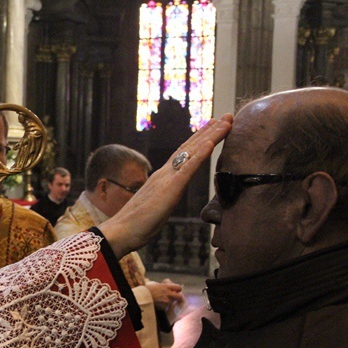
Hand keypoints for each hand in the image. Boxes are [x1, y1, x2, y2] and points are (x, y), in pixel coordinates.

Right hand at [99, 114, 232, 257]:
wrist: (121, 231)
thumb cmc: (137, 224)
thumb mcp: (157, 207)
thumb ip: (164, 198)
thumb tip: (169, 197)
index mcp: (163, 178)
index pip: (185, 154)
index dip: (200, 140)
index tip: (213, 127)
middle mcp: (165, 173)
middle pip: (191, 147)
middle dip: (210, 131)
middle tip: (227, 116)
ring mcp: (167, 178)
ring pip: (192, 152)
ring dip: (210, 136)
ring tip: (225, 122)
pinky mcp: (170, 188)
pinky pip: (187, 168)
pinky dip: (200, 154)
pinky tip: (210, 143)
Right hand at [146, 280, 183, 311]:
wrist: (143, 296)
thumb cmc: (150, 289)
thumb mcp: (159, 284)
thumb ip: (167, 285)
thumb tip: (173, 286)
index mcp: (167, 287)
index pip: (179, 288)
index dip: (178, 289)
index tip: (177, 291)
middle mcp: (168, 293)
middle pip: (180, 297)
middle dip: (179, 298)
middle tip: (177, 299)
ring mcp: (167, 301)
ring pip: (172, 302)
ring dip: (170, 302)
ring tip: (162, 300)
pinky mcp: (164, 307)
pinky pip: (167, 307)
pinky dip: (164, 306)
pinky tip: (159, 303)